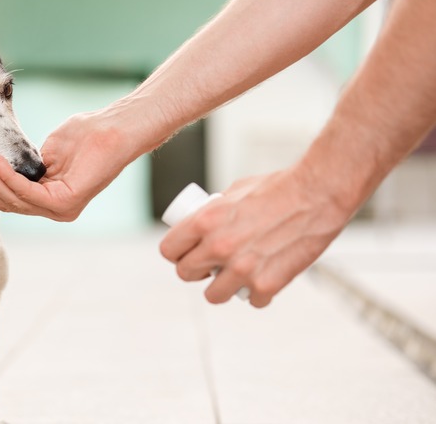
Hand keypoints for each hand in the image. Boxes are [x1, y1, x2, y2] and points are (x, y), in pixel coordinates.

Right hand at [0, 111, 136, 220]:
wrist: (113, 130)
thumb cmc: (86, 136)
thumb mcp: (47, 152)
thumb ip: (27, 166)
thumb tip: (3, 167)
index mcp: (51, 201)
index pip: (11, 200)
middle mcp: (56, 210)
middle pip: (9, 204)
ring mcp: (62, 209)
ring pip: (15, 199)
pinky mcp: (67, 202)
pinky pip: (29, 192)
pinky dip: (8, 177)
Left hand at [159, 167, 351, 307]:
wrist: (318, 194)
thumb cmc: (279, 187)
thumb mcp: (235, 192)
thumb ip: (214, 212)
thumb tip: (201, 226)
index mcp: (205, 221)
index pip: (169, 250)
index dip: (176, 253)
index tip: (184, 253)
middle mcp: (218, 247)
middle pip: (185, 274)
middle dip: (196, 270)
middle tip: (209, 266)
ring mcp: (242, 268)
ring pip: (213, 295)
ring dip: (222, 287)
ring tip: (234, 276)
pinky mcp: (267, 284)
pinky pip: (251, 300)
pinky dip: (258, 293)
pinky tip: (264, 279)